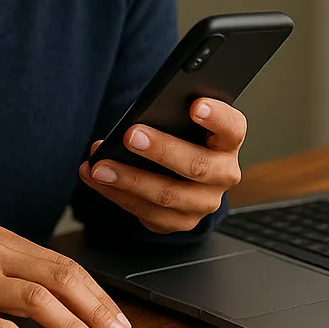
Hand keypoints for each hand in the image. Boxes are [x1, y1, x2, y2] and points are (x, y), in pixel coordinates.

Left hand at [77, 97, 244, 233]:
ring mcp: (204, 203)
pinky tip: (97, 179)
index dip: (216, 117)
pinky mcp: (181, 222)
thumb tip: (136, 119)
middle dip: (161, 151)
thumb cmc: (183, 138)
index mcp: (228, 142)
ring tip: (100, 167)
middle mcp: (223, 174)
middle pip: (197, 166)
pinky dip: (117, 195)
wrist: (185, 174)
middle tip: (130, 136)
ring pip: (168, 196)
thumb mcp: (184, 122)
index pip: (231, 128)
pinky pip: (148, 214)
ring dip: (129, 180)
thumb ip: (171, 116)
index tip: (194, 105)